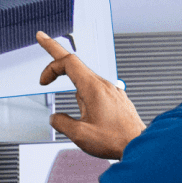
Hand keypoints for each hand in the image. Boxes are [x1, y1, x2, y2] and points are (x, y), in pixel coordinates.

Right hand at [36, 33, 143, 159]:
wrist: (139, 145)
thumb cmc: (115, 140)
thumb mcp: (80, 135)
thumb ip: (62, 123)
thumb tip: (55, 118)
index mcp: (93, 88)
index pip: (68, 62)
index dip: (51, 67)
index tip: (42, 81)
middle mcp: (103, 85)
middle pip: (76, 63)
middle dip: (56, 52)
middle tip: (42, 38)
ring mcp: (111, 90)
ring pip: (86, 81)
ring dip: (75, 89)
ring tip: (84, 119)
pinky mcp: (116, 99)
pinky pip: (97, 90)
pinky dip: (87, 94)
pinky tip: (93, 116)